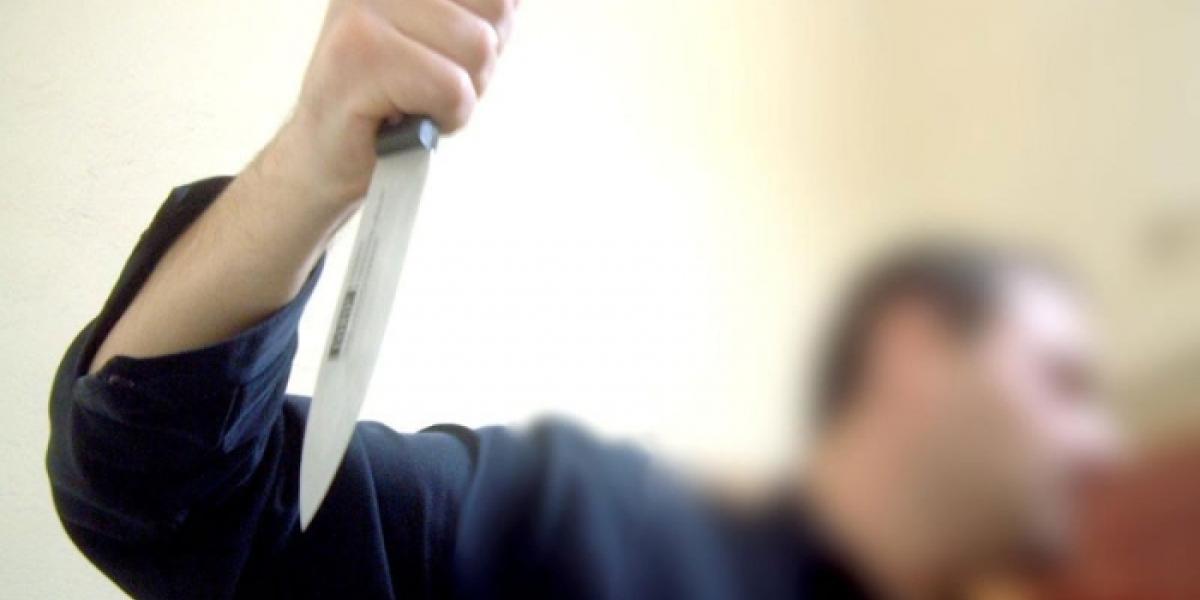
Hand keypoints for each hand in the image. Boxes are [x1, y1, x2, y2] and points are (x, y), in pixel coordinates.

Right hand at [269, 0, 516, 206]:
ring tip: (416, 101)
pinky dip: (445, 117)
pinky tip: (408, 120)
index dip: (492, 29)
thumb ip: (481, 8)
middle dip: (478, 63)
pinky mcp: (361, 55)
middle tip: (429, 85)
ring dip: (460, 93)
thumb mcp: (448, 39)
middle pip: (497, 9)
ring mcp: (363, 10)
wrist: (326, 156)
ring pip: (478, 46)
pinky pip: (452, 88)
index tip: (446, 56)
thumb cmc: (394, 99)